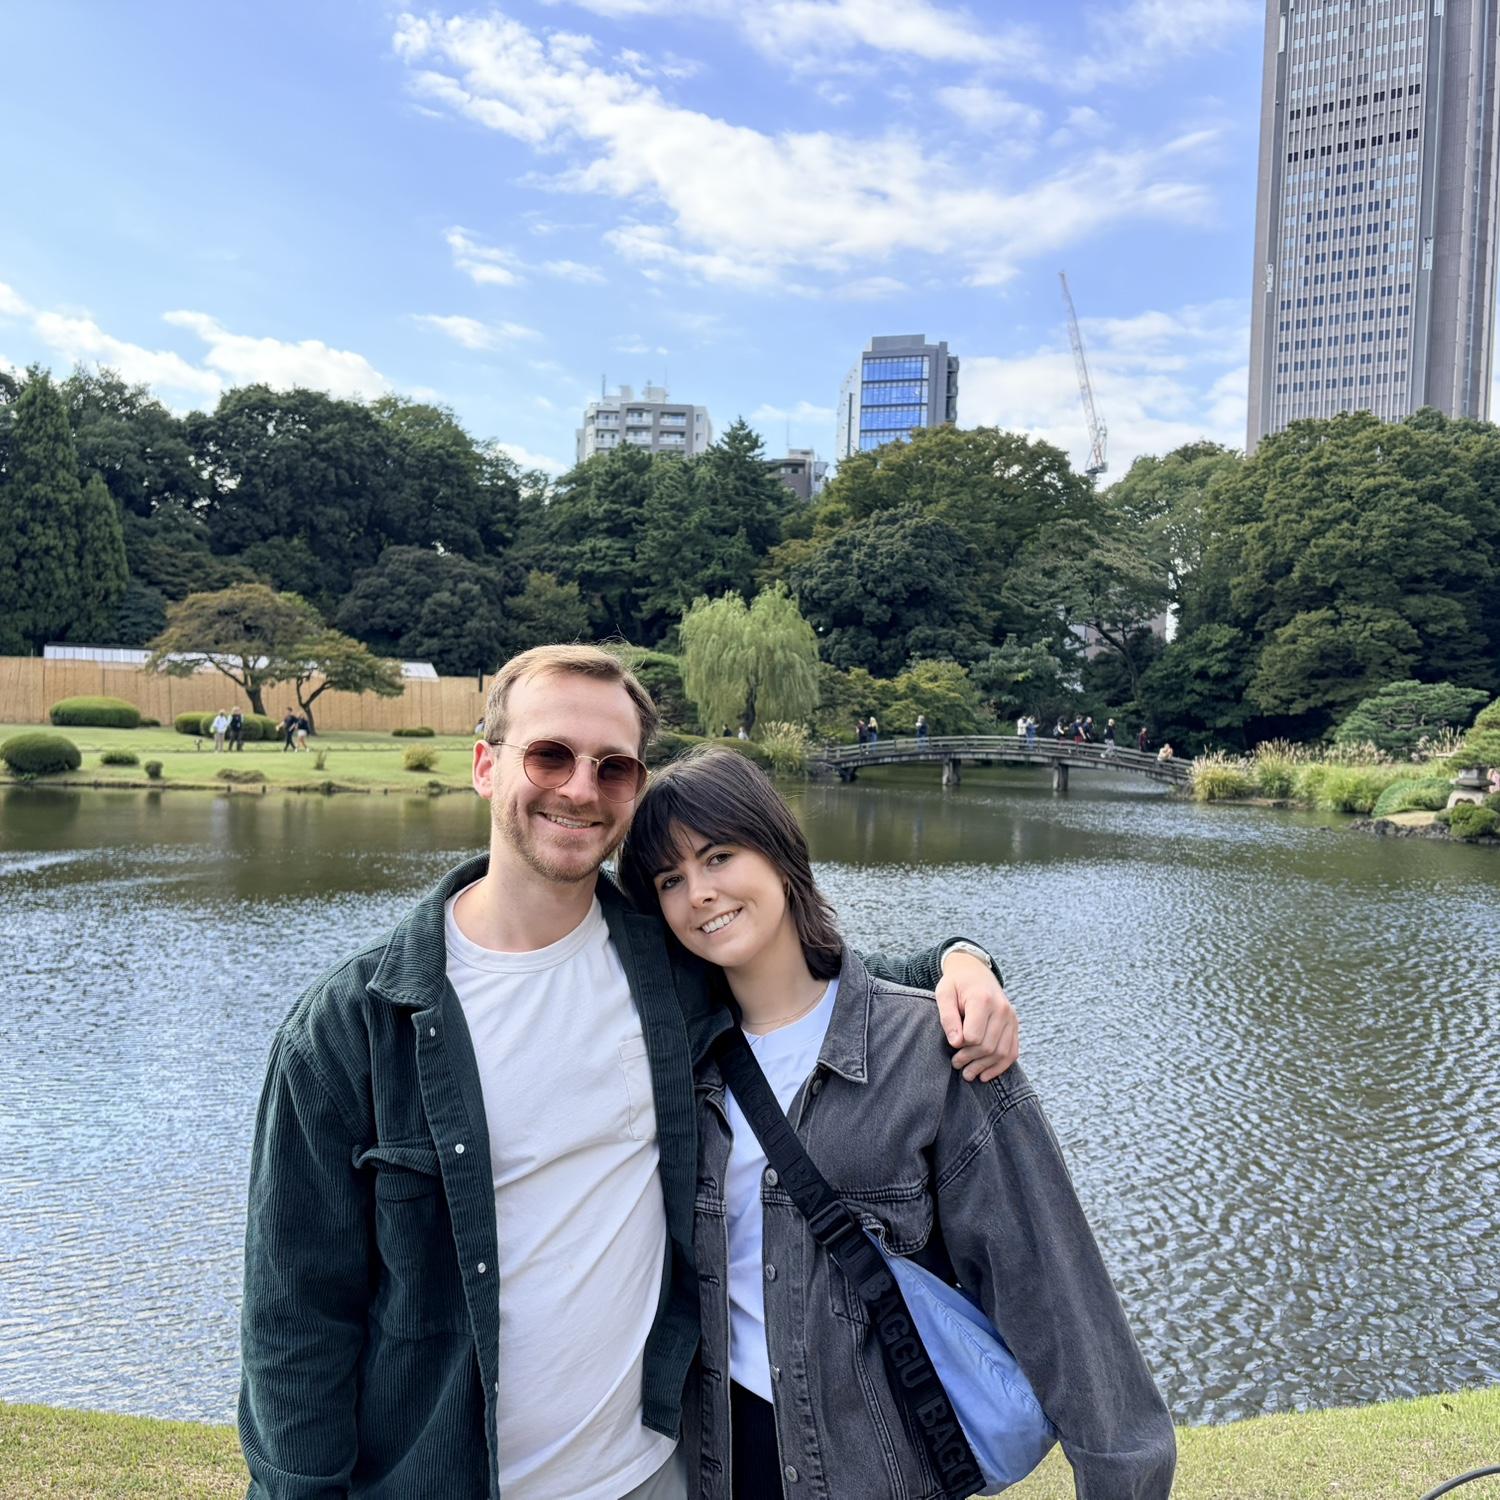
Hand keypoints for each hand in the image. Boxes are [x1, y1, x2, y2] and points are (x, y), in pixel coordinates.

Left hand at [935, 952, 1018, 1082]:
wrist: (975, 971)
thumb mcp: (944, 994)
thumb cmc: (956, 984)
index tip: (952, 1047)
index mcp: (982, 1000)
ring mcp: (1011, 1017)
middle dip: (971, 1060)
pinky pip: (1012, 1052)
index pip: (974, 1036)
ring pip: (1002, 1052)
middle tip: (956, 1064)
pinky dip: (1000, 1066)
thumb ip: (948, 1017)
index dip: (961, 1046)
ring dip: (984, 1067)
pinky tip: (985, 1074)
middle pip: (988, 1046)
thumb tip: (956, 1043)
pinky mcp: (1015, 1024)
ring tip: (968, 1073)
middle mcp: (1001, 1009)